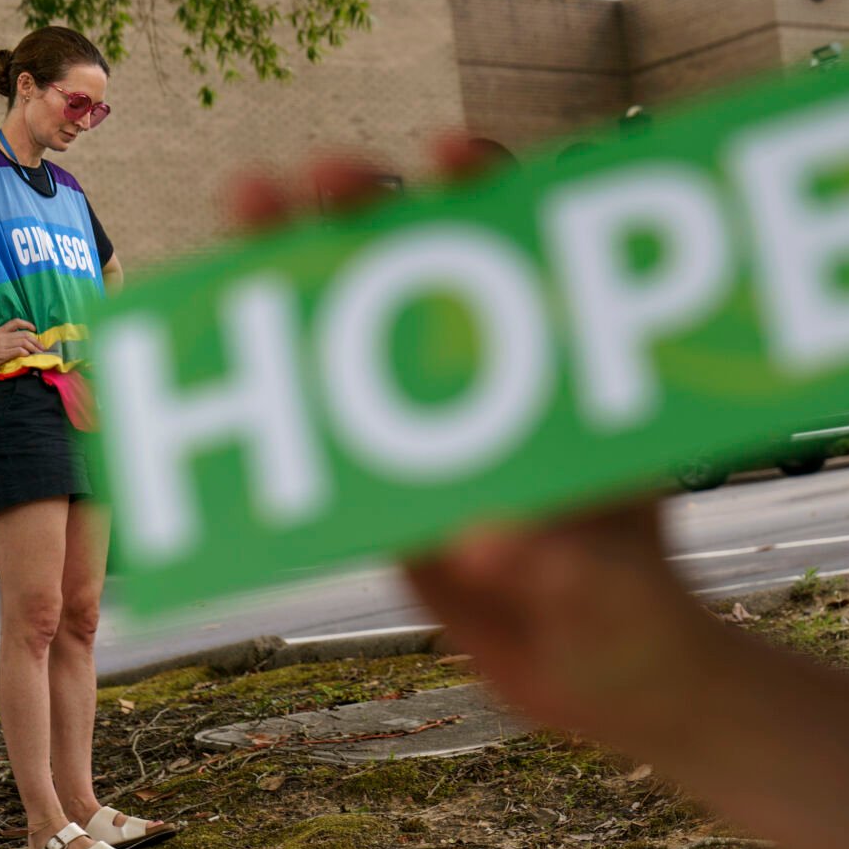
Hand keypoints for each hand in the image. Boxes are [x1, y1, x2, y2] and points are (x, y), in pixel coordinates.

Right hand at [0, 318, 45, 374]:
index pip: (15, 322)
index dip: (27, 324)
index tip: (35, 329)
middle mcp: (2, 336)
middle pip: (24, 334)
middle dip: (36, 341)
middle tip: (42, 347)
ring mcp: (2, 345)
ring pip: (24, 343)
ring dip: (34, 348)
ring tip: (39, 353)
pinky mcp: (3, 354)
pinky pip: (19, 351)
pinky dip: (26, 353)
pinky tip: (29, 356)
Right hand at [224, 141, 722, 740]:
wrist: (610, 688)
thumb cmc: (643, 628)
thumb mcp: (623, 602)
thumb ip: (575, 575)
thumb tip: (491, 540)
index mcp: (569, 386)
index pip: (527, 259)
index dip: (489, 198)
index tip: (448, 159)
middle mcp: (495, 389)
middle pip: (420, 276)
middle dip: (364, 213)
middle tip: (308, 180)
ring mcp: (434, 436)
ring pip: (353, 341)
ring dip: (294, 277)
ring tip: (241, 214)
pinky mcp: (387, 492)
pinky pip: (319, 433)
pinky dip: (265, 394)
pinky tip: (205, 353)